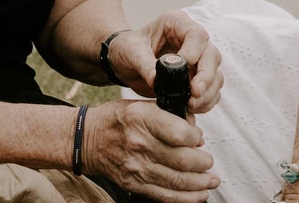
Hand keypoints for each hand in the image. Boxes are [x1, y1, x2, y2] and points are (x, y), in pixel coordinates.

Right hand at [84, 99, 219, 201]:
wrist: (86, 140)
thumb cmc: (115, 120)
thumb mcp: (140, 105)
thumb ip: (168, 114)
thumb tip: (194, 128)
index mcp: (142, 119)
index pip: (179, 133)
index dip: (197, 138)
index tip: (200, 139)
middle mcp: (139, 143)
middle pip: (182, 160)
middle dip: (203, 163)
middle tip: (209, 162)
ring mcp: (136, 167)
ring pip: (176, 180)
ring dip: (200, 183)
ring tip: (211, 180)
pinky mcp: (134, 183)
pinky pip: (165, 195)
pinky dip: (186, 198)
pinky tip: (199, 194)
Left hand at [108, 10, 222, 113]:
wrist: (123, 63)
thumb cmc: (125, 48)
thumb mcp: (131, 52)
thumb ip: (145, 64)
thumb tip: (157, 81)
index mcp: (177, 24)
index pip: (197, 35)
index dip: (194, 52)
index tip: (182, 68)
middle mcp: (192, 40)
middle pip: (212, 55)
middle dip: (206, 76)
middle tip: (194, 93)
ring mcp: (197, 60)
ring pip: (215, 74)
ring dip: (208, 92)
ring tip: (191, 104)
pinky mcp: (196, 78)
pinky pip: (210, 90)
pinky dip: (206, 100)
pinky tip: (193, 107)